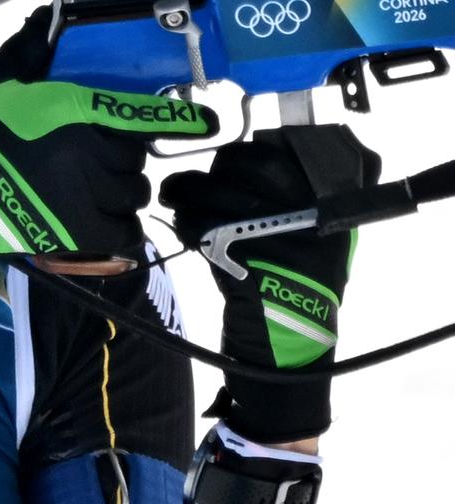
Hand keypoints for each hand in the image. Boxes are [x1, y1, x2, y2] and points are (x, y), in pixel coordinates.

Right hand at [0, 6, 217, 277]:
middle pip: (135, 159)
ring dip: (122, 193)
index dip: (179, 120)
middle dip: (123, 158)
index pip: (141, 115)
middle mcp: (89, 155)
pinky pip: (123, 233)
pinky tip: (101, 222)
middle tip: (97, 159)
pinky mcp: (75, 233)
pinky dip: (119, 228)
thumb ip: (31, 48)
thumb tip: (51, 15)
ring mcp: (85, 197)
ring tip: (97, 192)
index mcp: (76, 113)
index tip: (207, 122)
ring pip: (134, 195)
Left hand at [160, 126, 380, 441]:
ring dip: (188, 191)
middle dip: (216, 167)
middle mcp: (309, 217)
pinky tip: (183, 227)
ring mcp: (278, 239)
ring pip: (221, 193)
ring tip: (176, 197)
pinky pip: (206, 228)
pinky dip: (187, 223)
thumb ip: (295, 199)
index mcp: (329, 207)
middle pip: (252, 166)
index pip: (284, 155)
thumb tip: (251, 157)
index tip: (228, 161)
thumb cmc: (296, 289)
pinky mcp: (246, 260)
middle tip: (193, 179)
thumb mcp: (314, 241)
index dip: (245, 154)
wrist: (289, 349)